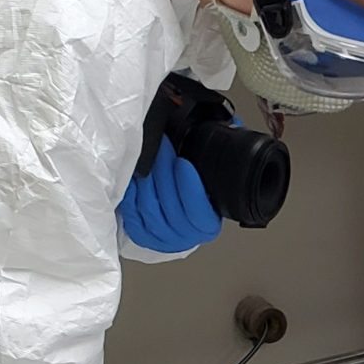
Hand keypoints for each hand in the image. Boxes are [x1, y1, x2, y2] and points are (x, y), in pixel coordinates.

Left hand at [118, 140, 221, 255]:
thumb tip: (233, 125)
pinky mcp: (141, 235)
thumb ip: (222, 149)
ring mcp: (162, 238)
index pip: (200, 215)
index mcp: (207, 223)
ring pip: (150, 211)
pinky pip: (133, 216)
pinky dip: (131, 194)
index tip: (182, 163)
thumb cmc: (190, 185)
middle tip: (162, 146)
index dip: (190, 190)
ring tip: (147, 155)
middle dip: (164, 174)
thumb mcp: (209, 166)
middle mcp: (186, 235)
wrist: (172, 205)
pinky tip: (134, 176)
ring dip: (147, 180)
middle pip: (172, 209)